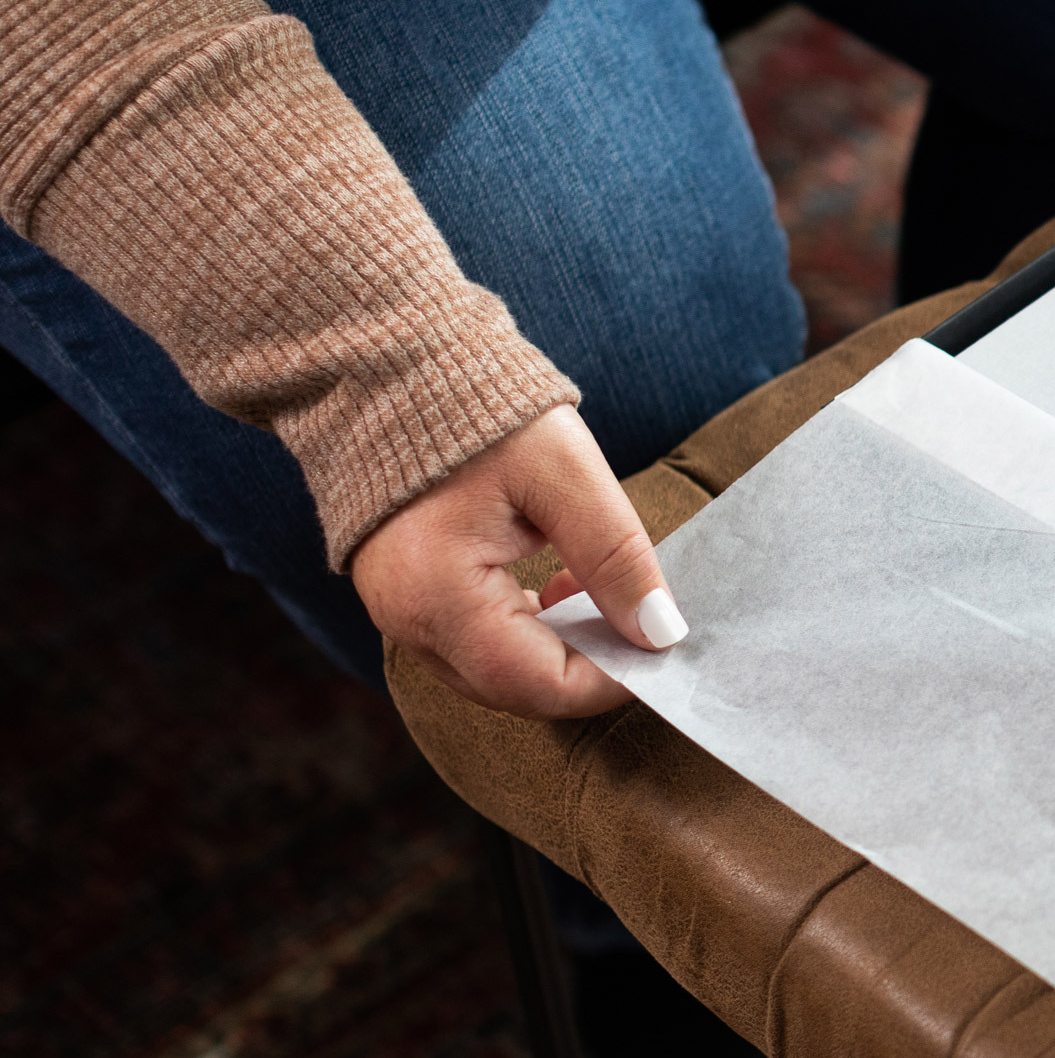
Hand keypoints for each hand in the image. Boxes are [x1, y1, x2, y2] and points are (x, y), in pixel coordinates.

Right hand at [351, 405, 682, 718]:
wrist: (389, 367)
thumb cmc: (478, 411)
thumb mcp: (566, 475)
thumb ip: (616, 557)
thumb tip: (661, 633)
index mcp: (435, 595)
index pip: (537, 684)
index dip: (610, 678)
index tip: (662, 645)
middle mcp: (407, 621)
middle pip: (516, 690)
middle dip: (589, 668)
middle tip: (644, 621)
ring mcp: (399, 613)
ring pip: (498, 673)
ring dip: (562, 649)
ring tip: (601, 589)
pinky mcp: (406, 597)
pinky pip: (477, 644)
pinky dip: (531, 631)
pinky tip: (562, 583)